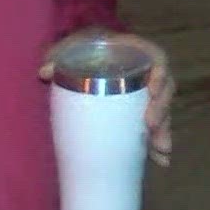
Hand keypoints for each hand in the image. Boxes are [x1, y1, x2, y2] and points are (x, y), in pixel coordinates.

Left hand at [39, 30, 174, 166]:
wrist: (79, 61)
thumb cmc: (78, 51)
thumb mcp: (69, 49)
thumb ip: (58, 56)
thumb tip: (45, 72)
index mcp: (132, 53)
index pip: (155, 58)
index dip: (160, 73)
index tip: (153, 90)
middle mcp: (143, 73)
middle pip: (164, 88)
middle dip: (162, 109)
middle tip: (151, 126)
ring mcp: (143, 94)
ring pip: (162, 111)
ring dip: (164, 131)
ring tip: (160, 151)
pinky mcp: (139, 113)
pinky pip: (155, 128)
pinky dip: (158, 144)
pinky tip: (161, 160)